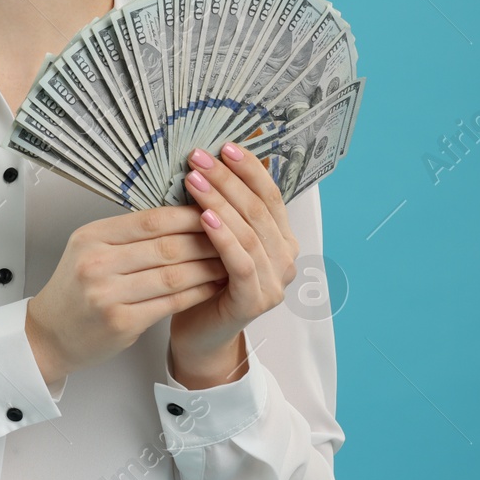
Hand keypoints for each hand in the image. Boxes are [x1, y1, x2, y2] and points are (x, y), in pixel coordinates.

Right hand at [26, 205, 227, 388]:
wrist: (50, 334)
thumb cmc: (76, 291)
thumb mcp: (90, 249)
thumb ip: (128, 234)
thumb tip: (181, 215)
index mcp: (91, 237)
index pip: (151, 219)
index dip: (189, 215)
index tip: (216, 211)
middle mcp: (96, 263)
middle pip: (167, 246)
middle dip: (207, 241)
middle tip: (235, 236)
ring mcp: (108, 295)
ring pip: (175, 275)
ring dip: (209, 268)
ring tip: (230, 261)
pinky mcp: (121, 323)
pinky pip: (172, 302)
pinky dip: (199, 292)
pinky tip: (213, 286)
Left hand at [168, 141, 300, 387]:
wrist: (198, 334)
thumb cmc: (202, 280)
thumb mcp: (213, 238)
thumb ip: (220, 208)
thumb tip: (205, 161)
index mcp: (279, 239)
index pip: (269, 195)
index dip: (249, 169)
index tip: (224, 146)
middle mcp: (284, 258)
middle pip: (259, 209)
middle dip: (228, 179)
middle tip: (199, 157)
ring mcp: (274, 282)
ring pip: (251, 233)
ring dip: (221, 201)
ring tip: (194, 179)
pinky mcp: (255, 301)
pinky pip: (241, 262)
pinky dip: (223, 237)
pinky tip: (203, 217)